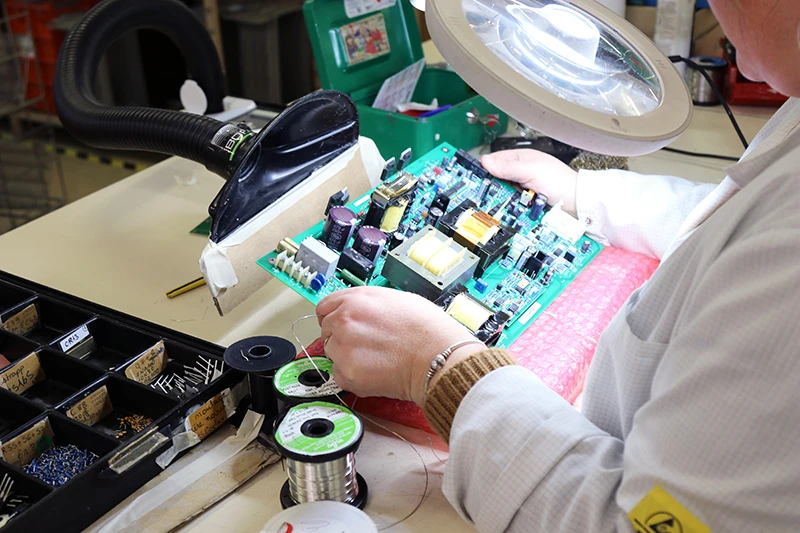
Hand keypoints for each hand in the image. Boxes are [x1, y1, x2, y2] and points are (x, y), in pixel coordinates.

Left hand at [317, 286, 484, 404]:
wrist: (440, 357)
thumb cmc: (428, 329)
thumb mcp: (397, 299)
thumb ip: (368, 304)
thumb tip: (360, 312)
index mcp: (356, 299)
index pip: (324, 308)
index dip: (333, 317)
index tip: (340, 326)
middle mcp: (344, 320)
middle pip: (326, 331)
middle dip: (341, 337)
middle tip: (365, 345)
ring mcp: (344, 347)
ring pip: (332, 353)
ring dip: (347, 357)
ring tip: (375, 359)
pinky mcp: (347, 373)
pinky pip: (339, 375)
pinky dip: (352, 377)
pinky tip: (374, 372)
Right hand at [481, 149, 578, 216]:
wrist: (577, 203)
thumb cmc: (560, 182)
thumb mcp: (531, 171)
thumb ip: (508, 167)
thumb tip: (485, 162)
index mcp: (520, 158)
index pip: (494, 161)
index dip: (485, 170)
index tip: (476, 180)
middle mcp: (520, 171)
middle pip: (496, 178)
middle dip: (495, 187)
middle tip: (496, 192)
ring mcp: (522, 186)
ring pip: (502, 192)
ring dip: (504, 197)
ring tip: (510, 199)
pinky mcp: (525, 200)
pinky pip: (511, 203)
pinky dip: (511, 206)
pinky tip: (514, 207)